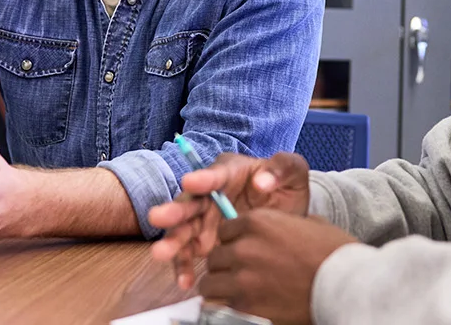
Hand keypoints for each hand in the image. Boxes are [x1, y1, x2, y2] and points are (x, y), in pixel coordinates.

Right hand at [149, 152, 310, 288]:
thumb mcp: (292, 174)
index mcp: (230, 171)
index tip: (189, 182)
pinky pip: (189, 255)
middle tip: (158, 217)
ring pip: (183, 229)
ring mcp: (204, 218)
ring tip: (161, 253)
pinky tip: (185, 281)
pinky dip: (184, 267)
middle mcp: (210, 193)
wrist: (286, 218)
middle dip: (174, 210)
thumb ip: (282, 168)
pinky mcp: (202, 241)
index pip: (216, 174)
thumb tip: (262, 182)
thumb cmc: (285, 188)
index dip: (203, 178)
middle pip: (190, 201)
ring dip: (172, 241)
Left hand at [201, 209, 358, 324]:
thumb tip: (279, 229)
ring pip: (210, 282)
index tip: (244, 250)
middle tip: (242, 274)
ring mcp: (242, 280)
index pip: (226, 230)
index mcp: (259, 222)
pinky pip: (218, 306)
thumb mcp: (310, 225)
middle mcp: (244, 248)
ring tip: (237, 292)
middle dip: (226, 265)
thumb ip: (284, 224)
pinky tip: (241, 306)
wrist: (346, 287)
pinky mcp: (245, 308)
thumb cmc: (335, 255)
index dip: (234, 240)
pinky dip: (227, 306)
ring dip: (221, 287)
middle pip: (215, 256)